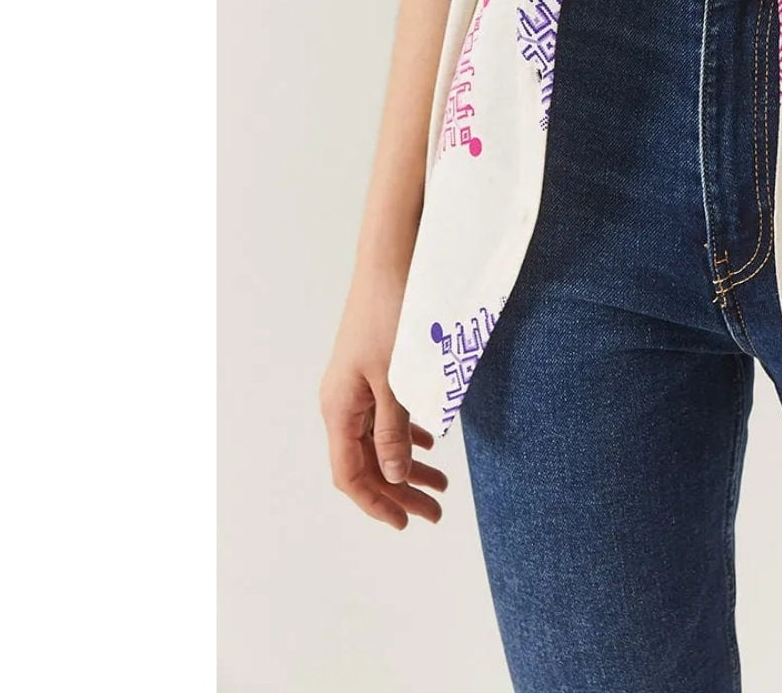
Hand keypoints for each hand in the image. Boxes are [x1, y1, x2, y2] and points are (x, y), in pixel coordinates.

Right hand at [320, 267, 450, 529]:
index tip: (406, 523)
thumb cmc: (393, 315)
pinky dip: (408, 432)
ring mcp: (356, 384)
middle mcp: (341, 401)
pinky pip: (387, 413)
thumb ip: (393, 431)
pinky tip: (430, 442)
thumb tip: (394, 478)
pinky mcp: (374, 367)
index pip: (350, 474)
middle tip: (435, 512)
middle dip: (399, 491)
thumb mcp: (396, 379)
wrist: (392, 258)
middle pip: (366, 462)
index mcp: (339, 408)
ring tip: (442, 486)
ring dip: (407, 465)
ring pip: (378, 439)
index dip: (377, 503)